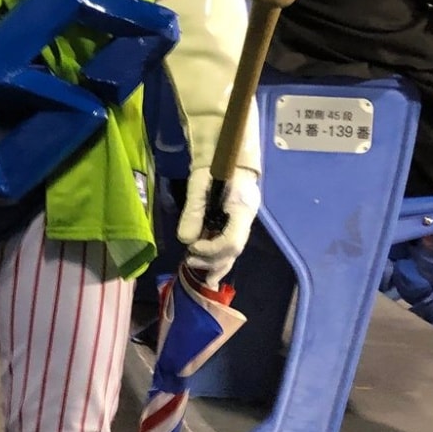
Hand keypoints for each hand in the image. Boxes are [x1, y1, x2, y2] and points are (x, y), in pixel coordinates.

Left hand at [177, 166, 260, 282]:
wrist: (228, 154)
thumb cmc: (214, 165)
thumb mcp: (199, 184)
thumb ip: (193, 211)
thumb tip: (185, 240)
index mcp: (242, 208)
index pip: (232, 241)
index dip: (211, 249)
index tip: (192, 246)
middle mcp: (247, 219)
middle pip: (233, 251)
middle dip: (210, 260)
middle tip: (188, 260)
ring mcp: (244, 223)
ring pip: (233, 253)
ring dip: (213, 264)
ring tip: (193, 266)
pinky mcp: (237, 225)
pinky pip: (230, 248)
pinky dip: (219, 262)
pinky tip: (209, 277)